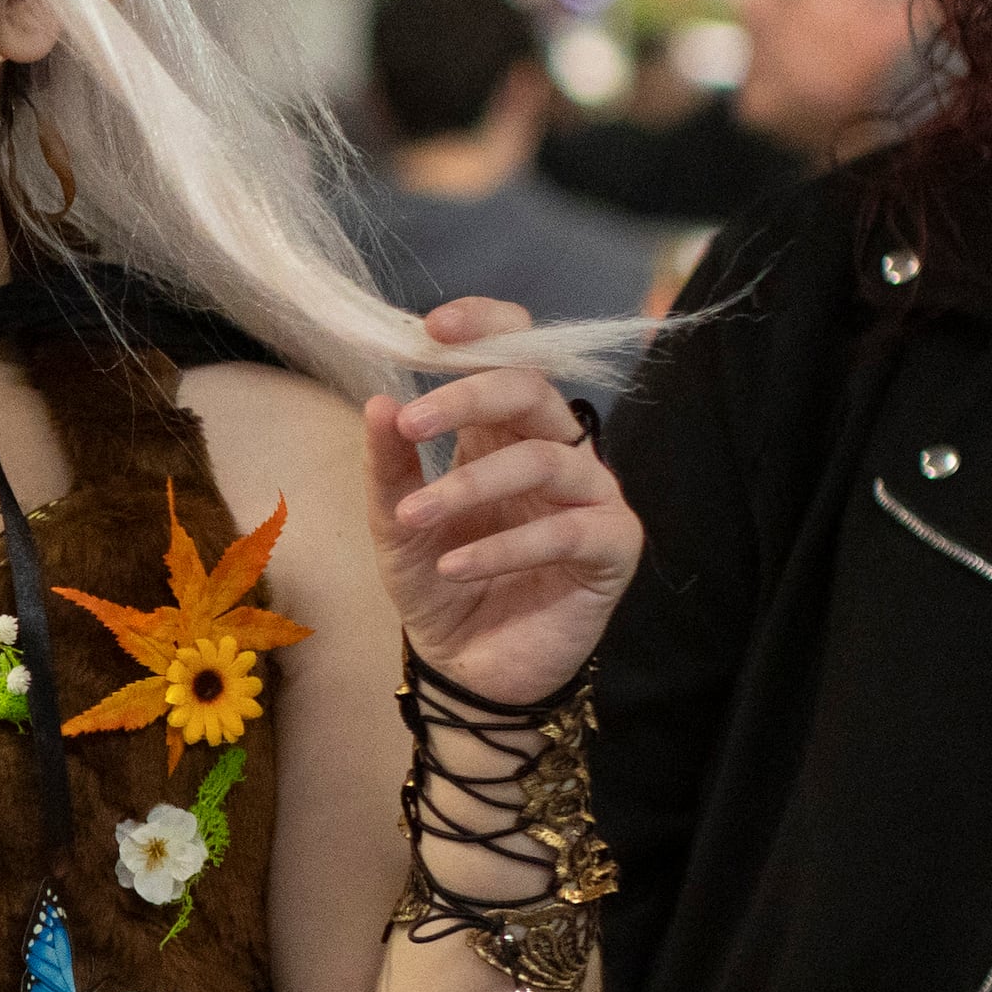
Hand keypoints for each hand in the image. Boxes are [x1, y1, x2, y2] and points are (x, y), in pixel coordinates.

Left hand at [367, 302, 640, 703]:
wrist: (466, 664)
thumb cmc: (438, 582)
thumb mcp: (395, 522)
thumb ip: (390, 465)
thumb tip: (378, 401)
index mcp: (504, 433)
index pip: (516, 354)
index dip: (486, 328)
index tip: (431, 327)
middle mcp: (555, 453)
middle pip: (534, 390)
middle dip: (470, 396)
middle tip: (412, 422)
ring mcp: (590, 498)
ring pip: (547, 459)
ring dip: (471, 485)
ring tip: (414, 519)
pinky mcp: (613, 549)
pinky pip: (568, 531)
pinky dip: (504, 547)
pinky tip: (456, 565)